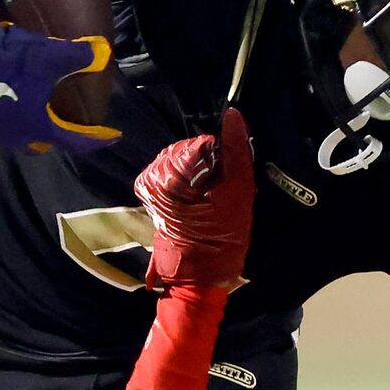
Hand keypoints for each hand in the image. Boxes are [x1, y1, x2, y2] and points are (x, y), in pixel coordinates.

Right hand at [0, 14, 119, 153]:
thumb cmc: (6, 60)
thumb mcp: (47, 55)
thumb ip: (79, 57)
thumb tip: (104, 51)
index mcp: (38, 127)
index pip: (75, 140)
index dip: (95, 138)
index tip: (111, 135)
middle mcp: (14, 137)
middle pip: (40, 142)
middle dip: (53, 134)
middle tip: (60, 120)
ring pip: (12, 136)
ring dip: (22, 126)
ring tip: (27, 109)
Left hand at [133, 108, 253, 291]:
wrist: (199, 275)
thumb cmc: (222, 237)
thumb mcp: (238, 192)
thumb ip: (236, 151)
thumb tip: (234, 114)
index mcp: (171, 170)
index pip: (205, 143)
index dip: (224, 161)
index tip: (228, 185)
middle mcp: (155, 171)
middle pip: (194, 151)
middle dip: (212, 168)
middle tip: (222, 195)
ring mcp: (151, 183)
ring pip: (187, 162)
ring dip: (204, 176)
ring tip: (213, 200)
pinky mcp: (153, 194)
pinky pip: (178, 174)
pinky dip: (192, 183)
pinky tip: (201, 202)